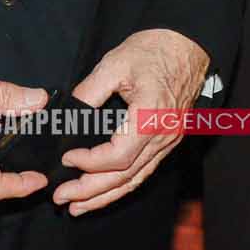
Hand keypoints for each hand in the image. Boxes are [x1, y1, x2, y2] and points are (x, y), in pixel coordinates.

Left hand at [49, 28, 208, 214]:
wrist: (187, 43)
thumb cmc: (155, 49)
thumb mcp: (115, 63)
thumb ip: (89, 92)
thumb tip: (67, 115)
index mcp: (150, 117)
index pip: (117, 156)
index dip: (89, 162)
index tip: (66, 158)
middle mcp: (163, 135)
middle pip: (125, 175)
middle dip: (91, 191)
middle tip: (62, 197)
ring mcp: (168, 140)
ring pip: (136, 179)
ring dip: (106, 195)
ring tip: (79, 206)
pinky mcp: (168, 139)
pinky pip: (145, 170)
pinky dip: (123, 184)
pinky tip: (106, 191)